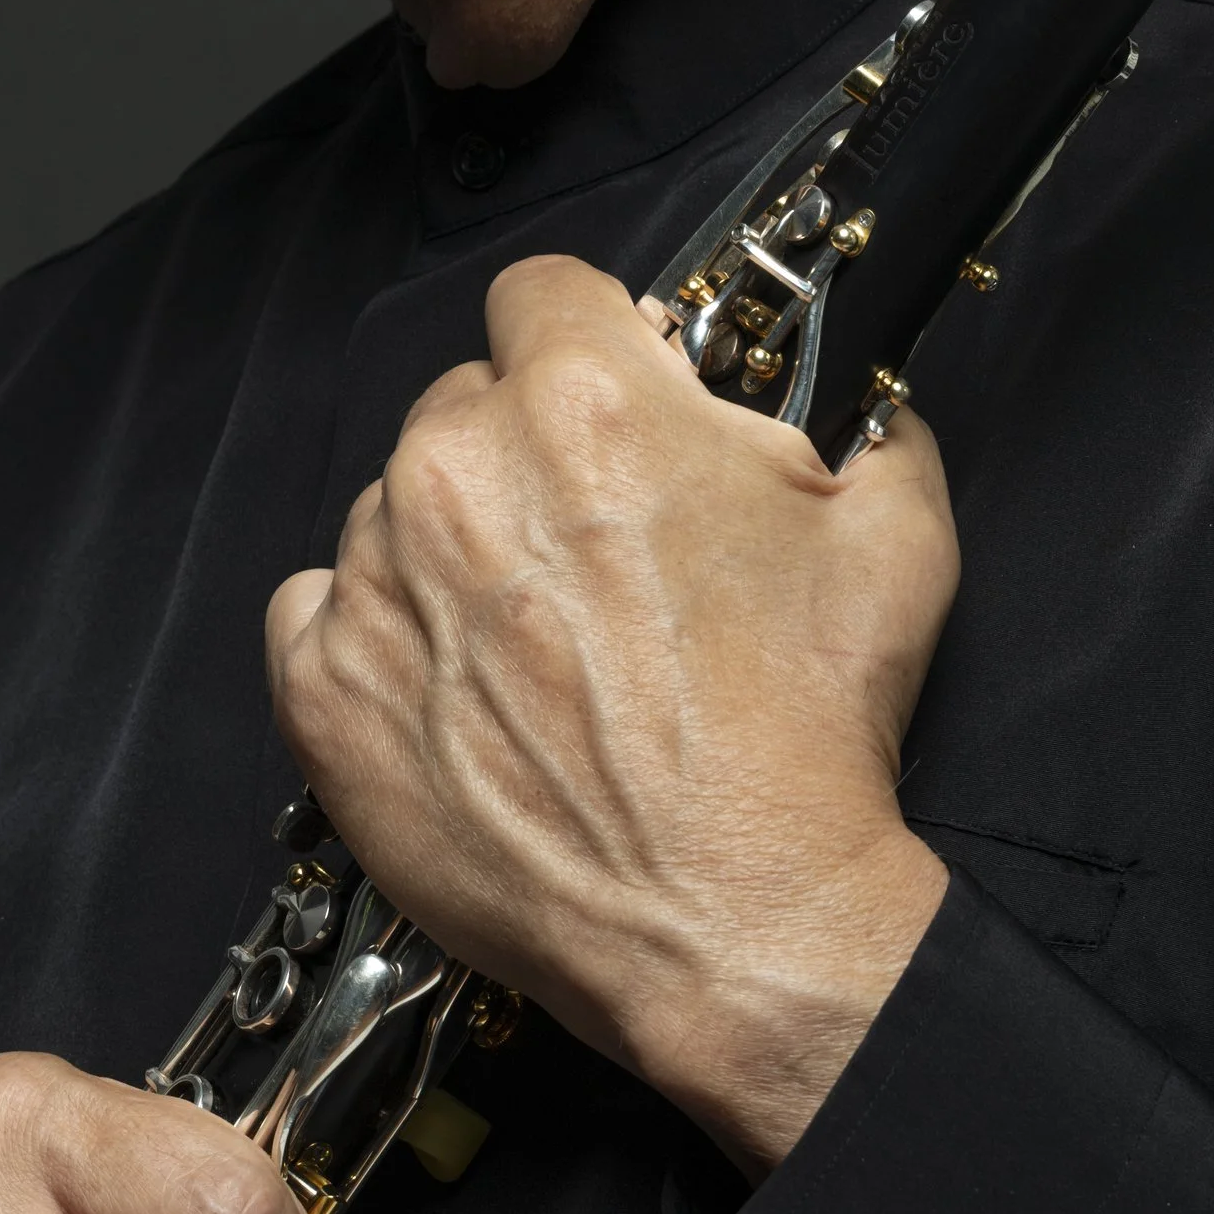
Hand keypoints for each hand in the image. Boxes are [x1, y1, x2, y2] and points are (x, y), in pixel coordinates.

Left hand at [266, 256, 957, 1171]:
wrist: (737, 922)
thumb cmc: (807, 736)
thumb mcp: (896, 537)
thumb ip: (869, 427)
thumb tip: (865, 400)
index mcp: (585, 402)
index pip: (541, 292)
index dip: (589, 342)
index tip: (611, 399)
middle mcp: (457, 470)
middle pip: (464, 403)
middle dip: (524, 455)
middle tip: (597, 553)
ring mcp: (376, 582)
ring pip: (392, 509)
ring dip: (451, 553)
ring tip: (538, 649)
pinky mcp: (323, 692)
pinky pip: (316, 611)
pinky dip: (374, 639)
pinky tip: (456, 692)